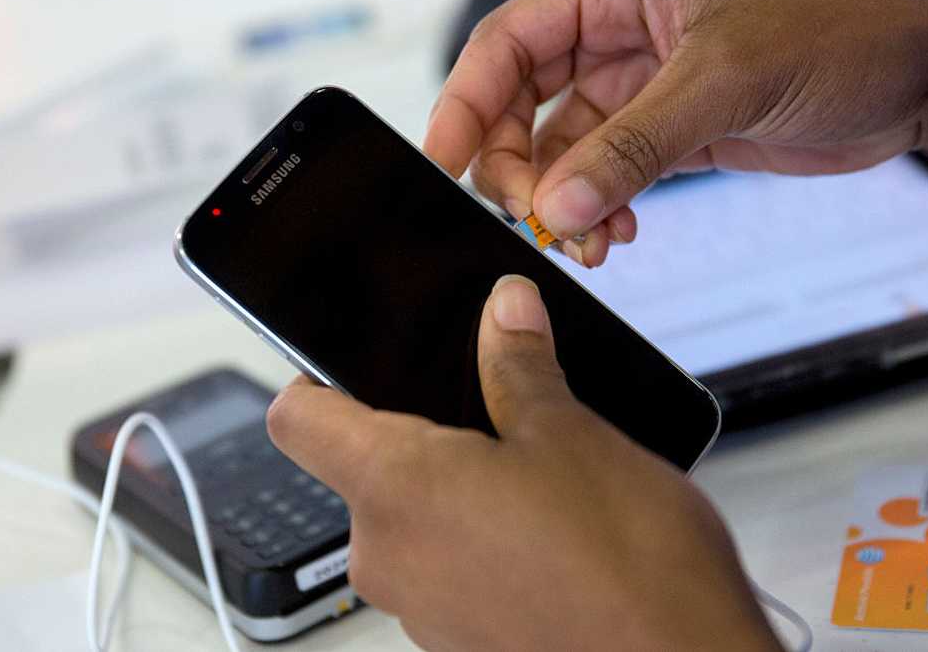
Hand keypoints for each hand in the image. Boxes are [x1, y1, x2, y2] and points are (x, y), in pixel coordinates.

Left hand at [268, 276, 780, 650]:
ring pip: (413, 518)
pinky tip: (549, 528)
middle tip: (490, 405)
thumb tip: (503, 309)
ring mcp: (422, 609)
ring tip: (536, 471)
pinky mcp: (460, 640)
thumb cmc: (629, 566)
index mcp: (396, 488)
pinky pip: (447, 566)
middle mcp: (390, 556)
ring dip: (459, 487)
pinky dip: (480, 536)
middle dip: (423, 431)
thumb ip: (517, 365)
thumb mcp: (569, 433)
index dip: (316, 377)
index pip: (298, 419)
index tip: (355, 360)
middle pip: (363, 468)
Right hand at [424, 0, 927, 265]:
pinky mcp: (676, 123)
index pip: (510, 41)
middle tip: (537, 219)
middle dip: (521, 165)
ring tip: (589, 242)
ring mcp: (649, 77)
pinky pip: (611, 170)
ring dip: (567, 199)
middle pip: (526, 99)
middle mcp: (624, 23)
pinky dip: (603, 206)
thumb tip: (556, 208)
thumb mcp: (727, 80)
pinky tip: (617, 234)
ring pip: (568, 145)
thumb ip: (632, 148)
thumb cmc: (846, 23)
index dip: (467, 102)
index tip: (442, 162)